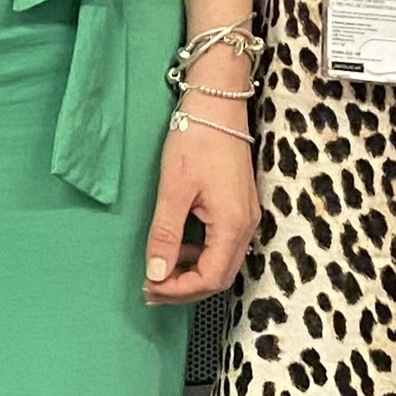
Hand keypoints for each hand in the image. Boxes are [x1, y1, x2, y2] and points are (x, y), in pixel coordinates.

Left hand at [145, 119, 257, 301]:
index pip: (210, 278)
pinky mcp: (240, 208)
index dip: (179, 291)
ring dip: (191, 274)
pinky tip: (177, 249)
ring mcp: (246, 217)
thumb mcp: (174, 190)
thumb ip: (166, 235)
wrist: (218, 104)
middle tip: (149, 289)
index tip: (149, 288)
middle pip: (219, 277)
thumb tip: (156, 275)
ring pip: (222, 263)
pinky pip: (222, 246)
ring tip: (159, 273)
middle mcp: (247, 226)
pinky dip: (199, 256)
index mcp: (232, 224)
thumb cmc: (196, 140)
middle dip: (184, 289)